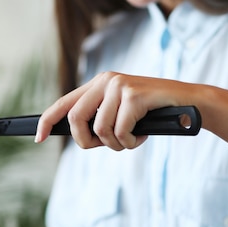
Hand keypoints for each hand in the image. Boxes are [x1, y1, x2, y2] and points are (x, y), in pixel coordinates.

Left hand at [35, 72, 194, 150]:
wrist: (188, 104)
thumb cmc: (154, 114)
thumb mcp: (122, 114)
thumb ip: (101, 119)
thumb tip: (78, 135)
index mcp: (99, 84)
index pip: (64, 103)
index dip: (48, 121)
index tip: (38, 138)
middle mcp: (106, 81)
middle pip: (76, 121)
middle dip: (89, 142)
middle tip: (110, 145)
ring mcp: (119, 86)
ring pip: (100, 131)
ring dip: (118, 143)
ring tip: (134, 136)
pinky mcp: (133, 95)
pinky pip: (119, 132)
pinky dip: (131, 141)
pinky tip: (143, 133)